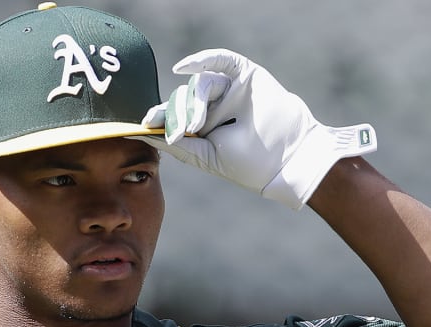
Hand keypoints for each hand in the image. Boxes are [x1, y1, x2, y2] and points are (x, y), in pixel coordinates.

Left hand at [138, 49, 376, 209]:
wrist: (287, 159)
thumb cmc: (250, 164)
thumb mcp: (207, 156)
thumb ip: (180, 145)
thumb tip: (146, 134)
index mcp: (203, 125)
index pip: (174, 114)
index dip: (158, 116)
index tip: (144, 123)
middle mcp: (213, 105)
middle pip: (183, 98)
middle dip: (177, 115)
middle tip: (182, 132)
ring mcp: (228, 89)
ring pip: (199, 84)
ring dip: (194, 103)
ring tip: (198, 125)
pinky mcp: (244, 74)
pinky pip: (220, 59)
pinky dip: (201, 59)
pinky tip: (182, 68)